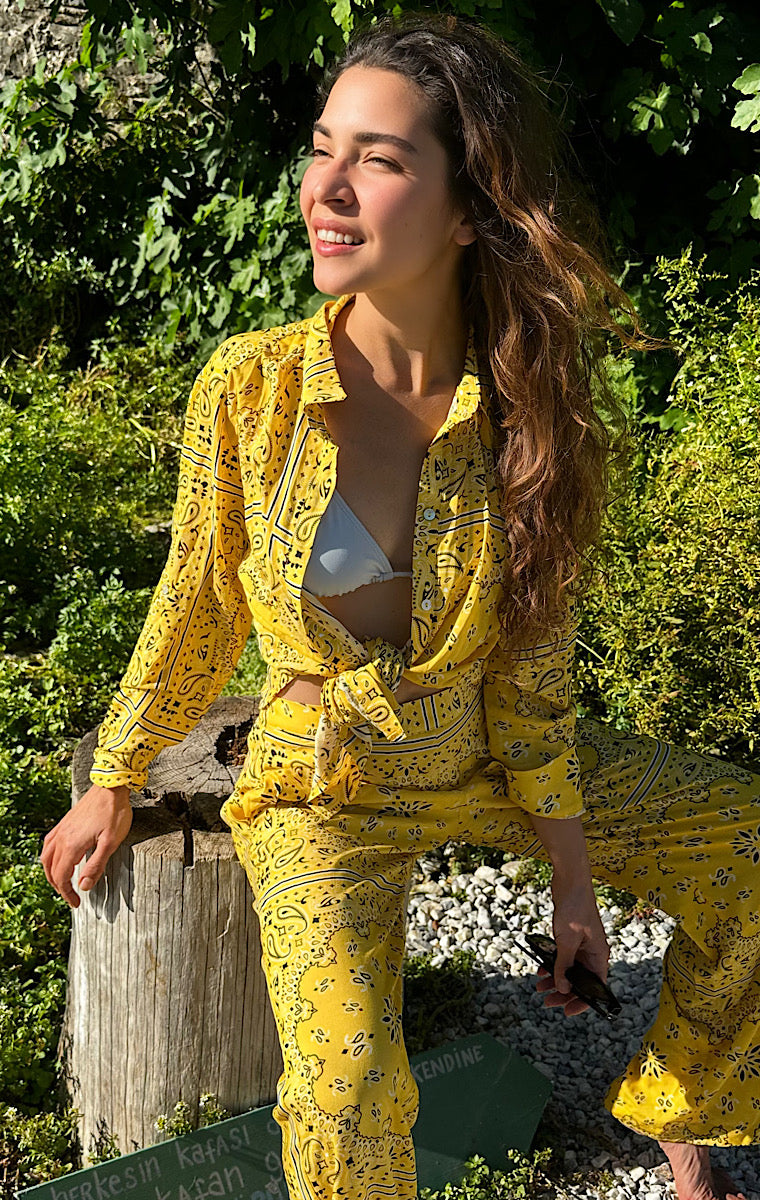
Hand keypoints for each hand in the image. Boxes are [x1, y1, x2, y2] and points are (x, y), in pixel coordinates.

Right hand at [40, 784, 132, 908]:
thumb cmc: (114, 813)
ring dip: (52, 873)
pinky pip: (49, 844)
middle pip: (51, 870)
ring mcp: (61, 829)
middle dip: (59, 886)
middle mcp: (62, 838)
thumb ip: (96, 866)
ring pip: (47, 857)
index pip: (62, 877)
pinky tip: (58, 858)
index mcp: (71, 845)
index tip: (76, 903)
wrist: (111, 787)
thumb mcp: (110, 843)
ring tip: (62, 882)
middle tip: (71, 896)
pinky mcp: (64, 822)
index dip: (67, 893)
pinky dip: (50, 857)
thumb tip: (84, 886)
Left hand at [537, 875, 608, 1016]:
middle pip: (581, 981)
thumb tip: (563, 988)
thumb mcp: (567, 939)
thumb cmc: (574, 906)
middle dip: (565, 993)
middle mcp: (592, 953)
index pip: (596, 987)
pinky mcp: (571, 937)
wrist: (570, 880)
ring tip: (539, 988)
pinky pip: (562, 958)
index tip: (568, 1011)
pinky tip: (540, 970)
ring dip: (556, 980)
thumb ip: (564, 965)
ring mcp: (581, 945)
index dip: (584, 1002)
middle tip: (548, 1002)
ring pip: (570, 971)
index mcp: (599, 955)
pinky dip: (552, 965)